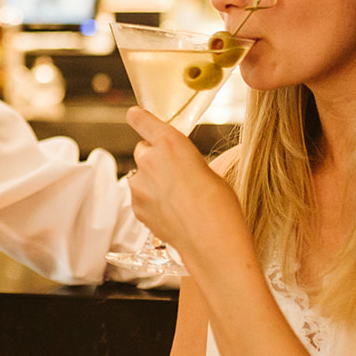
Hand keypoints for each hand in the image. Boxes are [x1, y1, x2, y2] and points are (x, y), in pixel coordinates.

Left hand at [125, 106, 241, 264]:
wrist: (211, 240)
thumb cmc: (220, 204)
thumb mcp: (207, 170)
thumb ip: (184, 161)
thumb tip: (176, 168)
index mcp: (171, 143)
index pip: (143, 120)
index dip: (139, 118)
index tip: (135, 115)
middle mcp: (150, 160)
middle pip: (143, 150)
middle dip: (154, 158)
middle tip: (175, 173)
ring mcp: (139, 185)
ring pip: (140, 176)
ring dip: (151, 182)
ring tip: (176, 199)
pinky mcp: (136, 207)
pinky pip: (140, 197)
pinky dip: (150, 201)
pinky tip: (171, 212)